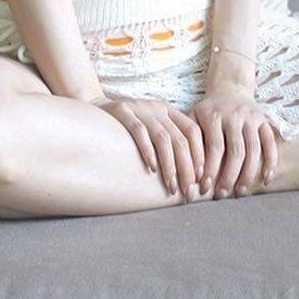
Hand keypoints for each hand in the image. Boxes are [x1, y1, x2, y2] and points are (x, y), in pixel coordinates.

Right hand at [93, 95, 207, 198]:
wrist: (97, 106)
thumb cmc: (129, 125)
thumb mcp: (153, 125)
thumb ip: (169, 140)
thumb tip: (191, 174)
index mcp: (169, 110)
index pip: (193, 131)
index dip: (200, 155)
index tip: (201, 179)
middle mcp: (157, 108)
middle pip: (181, 139)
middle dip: (188, 168)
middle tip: (189, 192)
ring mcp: (141, 108)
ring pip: (163, 139)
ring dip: (170, 166)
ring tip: (172, 186)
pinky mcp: (123, 112)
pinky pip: (139, 132)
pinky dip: (148, 151)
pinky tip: (151, 170)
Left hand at [191, 81, 284, 197]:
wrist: (229, 88)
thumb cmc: (208, 111)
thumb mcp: (194, 117)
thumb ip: (191, 141)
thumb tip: (191, 172)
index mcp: (214, 115)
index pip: (214, 146)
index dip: (211, 169)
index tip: (205, 188)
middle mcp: (234, 114)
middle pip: (236, 151)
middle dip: (229, 176)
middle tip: (222, 195)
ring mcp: (251, 117)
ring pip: (254, 149)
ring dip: (248, 174)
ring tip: (240, 192)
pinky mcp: (264, 120)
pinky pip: (270, 143)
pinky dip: (271, 163)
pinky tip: (265, 180)